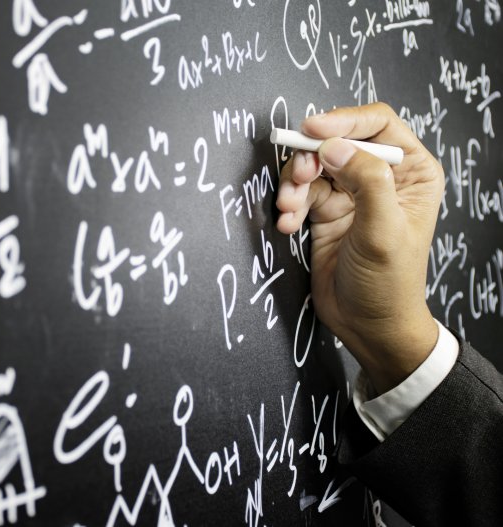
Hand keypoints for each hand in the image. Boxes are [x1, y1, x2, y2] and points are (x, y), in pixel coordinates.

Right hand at [275, 103, 443, 393]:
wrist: (367, 324)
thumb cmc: (389, 282)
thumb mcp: (383, 230)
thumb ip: (366, 181)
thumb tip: (336, 146)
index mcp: (412, 171)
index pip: (377, 124)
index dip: (343, 121)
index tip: (313, 131)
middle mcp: (381, 176)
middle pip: (337, 142)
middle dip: (311, 158)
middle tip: (297, 178)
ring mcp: (351, 194)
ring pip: (314, 167)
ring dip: (294, 185)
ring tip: (289, 209)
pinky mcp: (326, 212)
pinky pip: (301, 193)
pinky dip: (289, 205)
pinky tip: (288, 226)